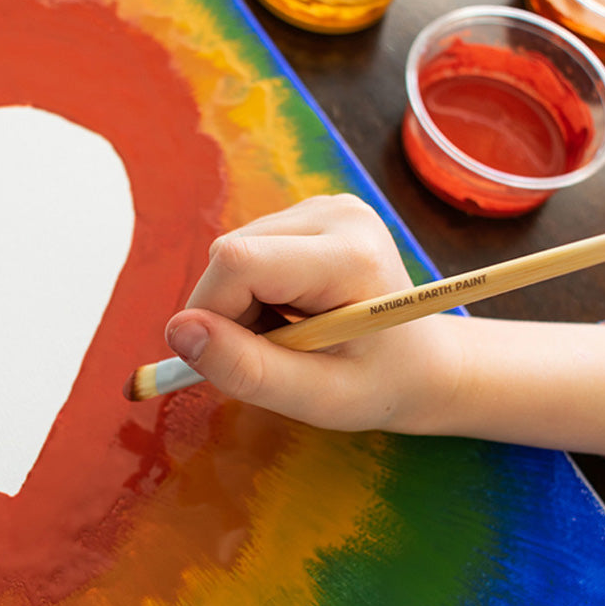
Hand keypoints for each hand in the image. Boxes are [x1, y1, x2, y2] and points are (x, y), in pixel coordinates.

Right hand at [164, 194, 461, 433]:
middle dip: (227, 314)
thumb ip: (246, 369)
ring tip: (289, 338)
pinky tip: (291, 314)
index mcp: (351, 256)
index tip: (224, 359)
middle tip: (272, 357)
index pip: (239, 261)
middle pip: (230, 255)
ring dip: (240, 306)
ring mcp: (326, 208)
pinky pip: (248, 250)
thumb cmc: (381, 386)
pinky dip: (253, 292)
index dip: (211, 313)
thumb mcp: (318, 398)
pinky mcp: (312, 213)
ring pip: (233, 253)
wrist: (427, 365)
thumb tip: (177, 331)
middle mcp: (339, 215)